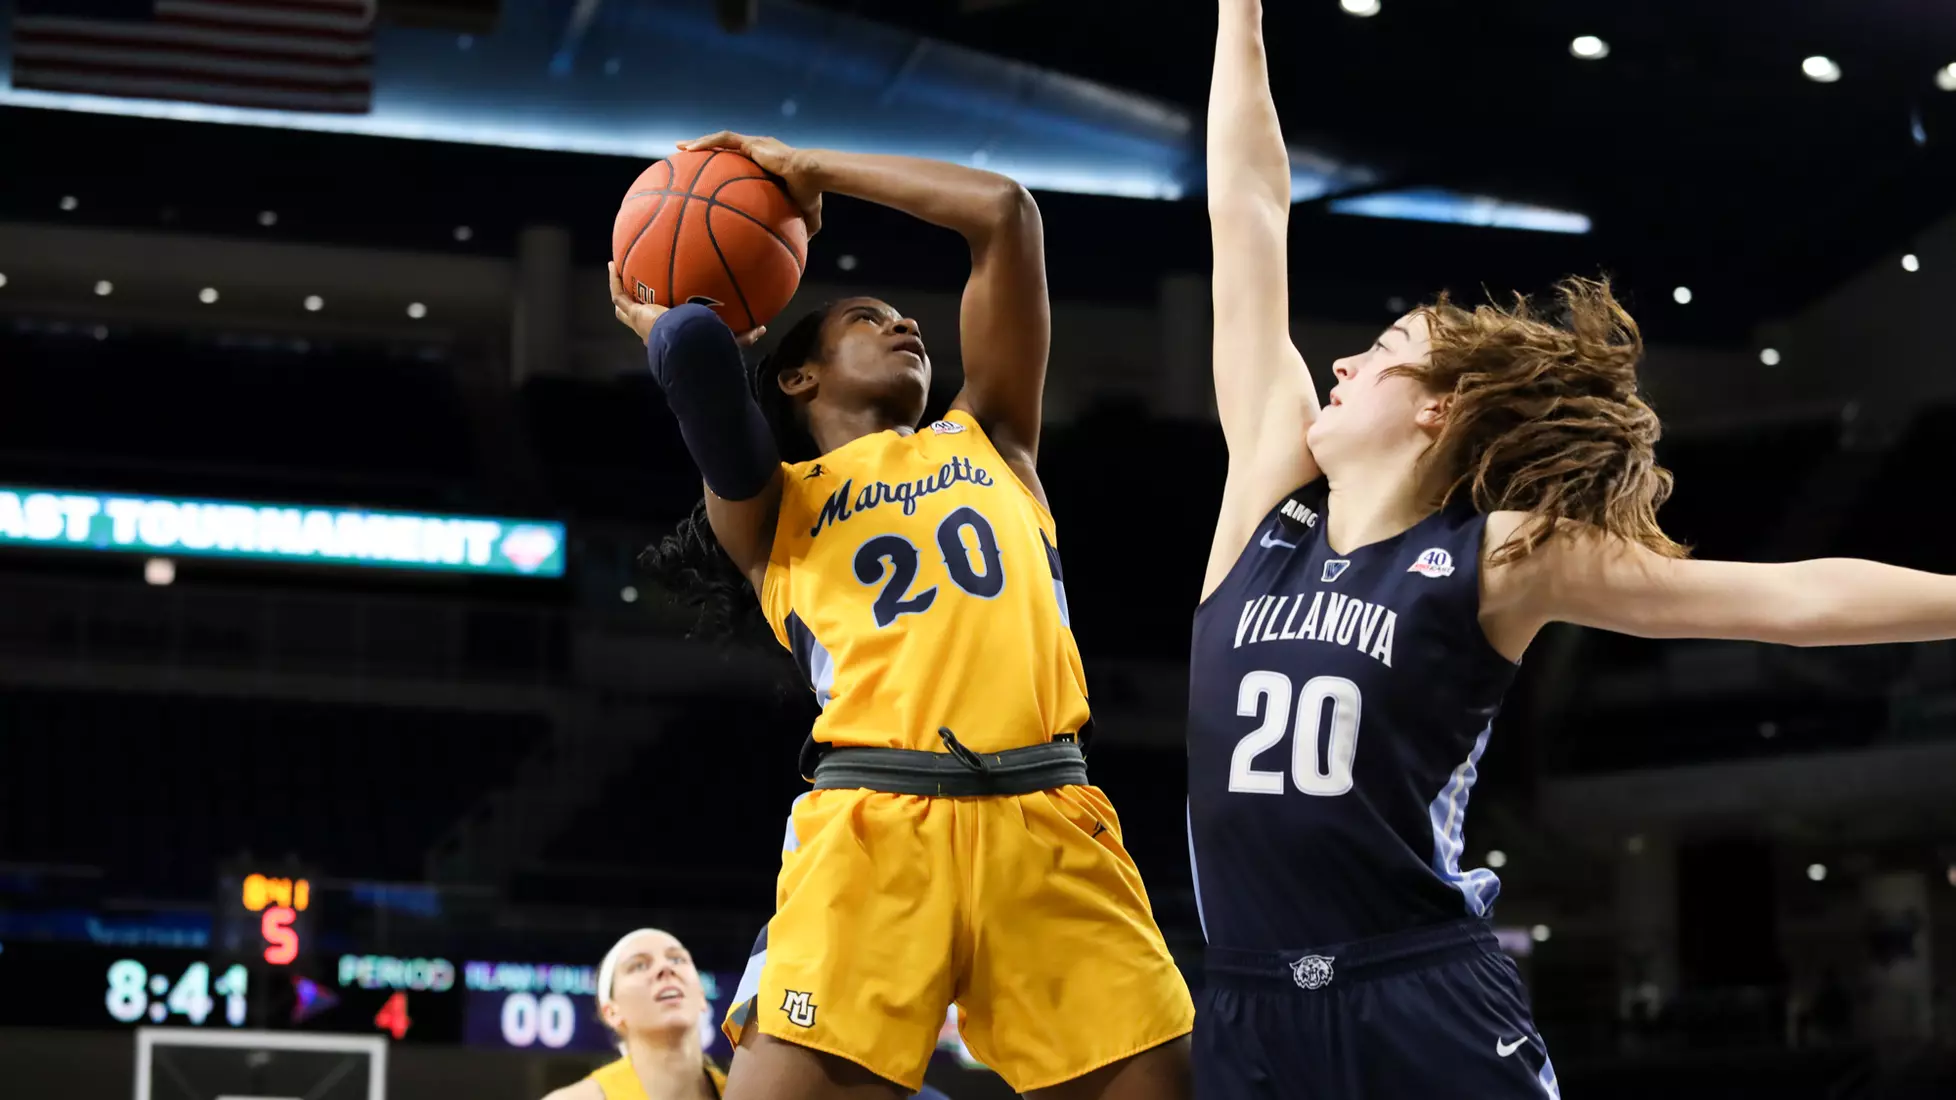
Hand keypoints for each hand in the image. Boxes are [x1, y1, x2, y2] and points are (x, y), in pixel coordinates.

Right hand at [609, 262, 765, 346]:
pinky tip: (614, 264)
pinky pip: (618, 294)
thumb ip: (744, 334)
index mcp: (671, 337)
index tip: (672, 309)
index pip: (665, 330)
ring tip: (618, 274)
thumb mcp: (726, 337)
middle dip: (636, 309)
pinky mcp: (634, 314)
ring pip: (624, 307)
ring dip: (620, 291)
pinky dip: (614, 279)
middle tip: (638, 296)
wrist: (686, 345)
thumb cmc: (706, 345)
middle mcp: (652, 332)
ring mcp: (640, 322)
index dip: (664, 322)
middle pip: (639, 321)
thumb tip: (763, 328)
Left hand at [678, 131, 822, 236]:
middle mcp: (759, 150)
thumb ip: (802, 227)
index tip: (711, 176)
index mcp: (768, 163)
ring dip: (700, 143)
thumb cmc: (811, 194)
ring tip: (679, 147)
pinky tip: (688, 149)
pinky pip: (723, 139)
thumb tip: (803, 246)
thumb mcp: (807, 214)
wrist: (813, 175)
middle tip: (687, 158)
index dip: (726, 166)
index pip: (742, 162)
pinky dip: (705, 143)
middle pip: (726, 147)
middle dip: (706, 150)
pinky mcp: (751, 142)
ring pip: (720, 139)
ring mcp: (754, 144)